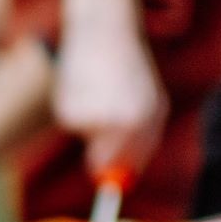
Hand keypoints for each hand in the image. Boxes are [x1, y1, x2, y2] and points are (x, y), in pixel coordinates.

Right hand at [51, 23, 167, 176]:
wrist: (104, 37)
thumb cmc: (133, 73)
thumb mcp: (153, 106)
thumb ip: (144, 143)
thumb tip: (128, 178)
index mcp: (139, 123)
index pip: (124, 166)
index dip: (116, 175)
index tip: (111, 184)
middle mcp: (113, 124)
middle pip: (100, 162)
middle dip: (102, 154)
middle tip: (107, 128)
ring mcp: (88, 118)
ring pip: (88, 140)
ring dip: (94, 126)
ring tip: (103, 95)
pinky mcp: (67, 111)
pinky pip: (75, 126)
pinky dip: (80, 113)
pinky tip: (87, 89)